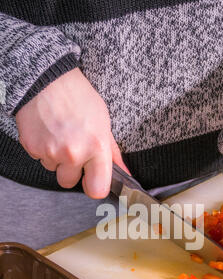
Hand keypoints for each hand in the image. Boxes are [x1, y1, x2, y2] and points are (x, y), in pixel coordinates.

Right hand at [16, 68, 128, 198]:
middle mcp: (73, 153)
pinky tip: (48, 132)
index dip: (94, 186)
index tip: (93, 179)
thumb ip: (112, 153)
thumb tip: (125, 174)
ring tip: (60, 135)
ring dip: (56, 159)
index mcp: (96, 147)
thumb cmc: (78, 97)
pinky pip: (40, 159)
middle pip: (70, 182)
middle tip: (73, 150)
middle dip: (71, 171)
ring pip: (54, 170)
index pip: (97, 190)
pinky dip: (43, 149)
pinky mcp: (32, 148)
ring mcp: (51, 152)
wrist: (46, 79)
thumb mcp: (103, 122)